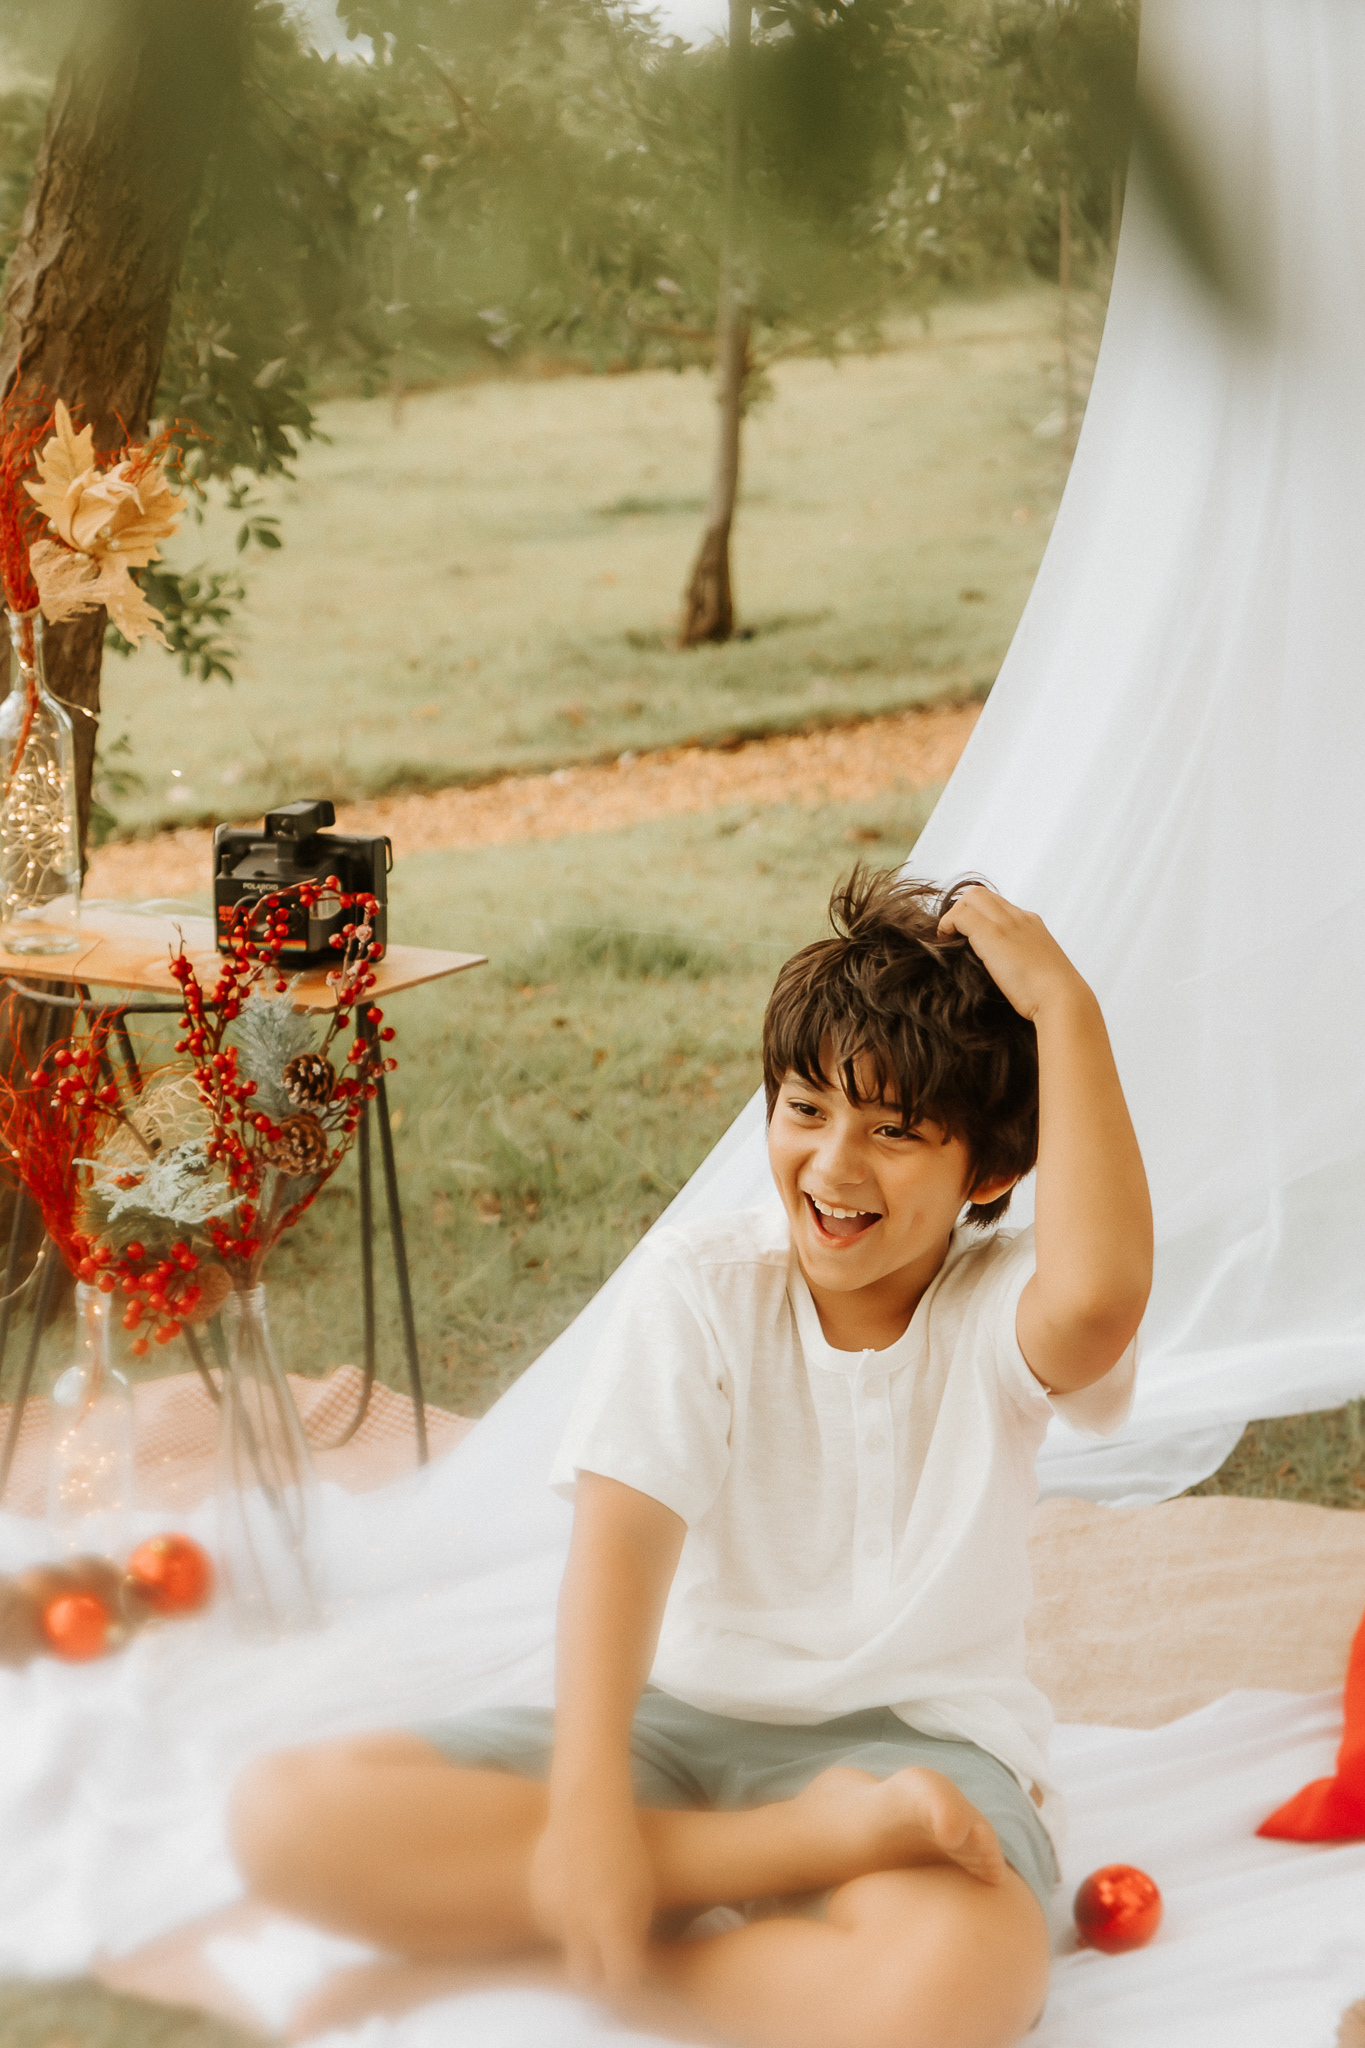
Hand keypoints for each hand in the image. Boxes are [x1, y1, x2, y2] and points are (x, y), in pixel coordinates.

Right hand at [530, 1797, 656, 1993]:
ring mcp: (554, 1912)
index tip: (632, 1975)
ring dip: (580, 1936)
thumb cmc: (627, 1851)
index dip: (628, 1983)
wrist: (588, 1811)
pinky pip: (551, 1922)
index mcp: (613, 1924)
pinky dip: (563, 1915)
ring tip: (592, 1902)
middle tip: (608, 1958)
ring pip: (568, 1945)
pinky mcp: (537, 1899)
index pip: (620, 1981)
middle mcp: (580, 1925)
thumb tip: (628, 1967)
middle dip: (598, 1974)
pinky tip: (574, 1888)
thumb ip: (634, 1934)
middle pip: (585, 1978)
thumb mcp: (643, 1893)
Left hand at [937, 886, 1087, 1022]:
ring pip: (970, 898)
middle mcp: (1020, 917)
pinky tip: (945, 943)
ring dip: (953, 916)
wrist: (1062, 999)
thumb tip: (1006, 972)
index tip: (967, 936)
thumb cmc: (1050, 996)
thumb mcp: (1038, 971)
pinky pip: (960, 916)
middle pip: (982, 895)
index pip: (998, 905)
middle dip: (962, 910)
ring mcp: (1007, 923)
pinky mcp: (992, 934)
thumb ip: (1022, 961)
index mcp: (1031, 924)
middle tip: (953, 935)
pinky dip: (947, 925)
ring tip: (948, 939)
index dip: (978, 916)